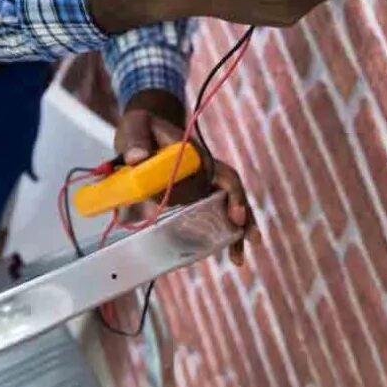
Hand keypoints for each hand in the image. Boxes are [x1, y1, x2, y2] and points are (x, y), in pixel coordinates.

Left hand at [116, 89, 254, 266]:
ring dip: (233, 234)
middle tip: (249, 243)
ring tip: (238, 259)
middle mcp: (204, 173)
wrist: (141, 129)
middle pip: (232, 197)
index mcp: (198, 157)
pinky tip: (216, 251)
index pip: (225, 177)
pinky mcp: (187, 198)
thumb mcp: (137, 126)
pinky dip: (212, 233)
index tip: (235, 215)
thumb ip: (136, 140)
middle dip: (244, 220)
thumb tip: (136, 157)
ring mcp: (198, 186)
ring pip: (223, 209)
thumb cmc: (142, 127)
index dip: (234, 196)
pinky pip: (205, 216)